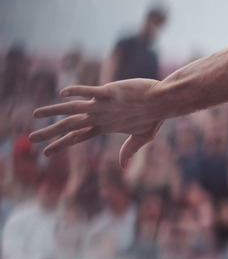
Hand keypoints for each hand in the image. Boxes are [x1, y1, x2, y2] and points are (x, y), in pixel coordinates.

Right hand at [30, 78, 164, 167]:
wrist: (165, 101)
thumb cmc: (156, 117)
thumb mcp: (143, 137)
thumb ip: (129, 149)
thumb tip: (124, 167)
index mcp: (106, 127)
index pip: (79, 138)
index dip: (62, 145)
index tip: (46, 153)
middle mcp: (101, 118)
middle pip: (70, 126)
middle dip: (49, 133)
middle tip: (31, 138)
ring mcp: (104, 105)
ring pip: (73, 109)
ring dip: (53, 111)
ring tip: (35, 113)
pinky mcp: (110, 92)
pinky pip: (89, 91)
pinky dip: (76, 91)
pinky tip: (63, 93)